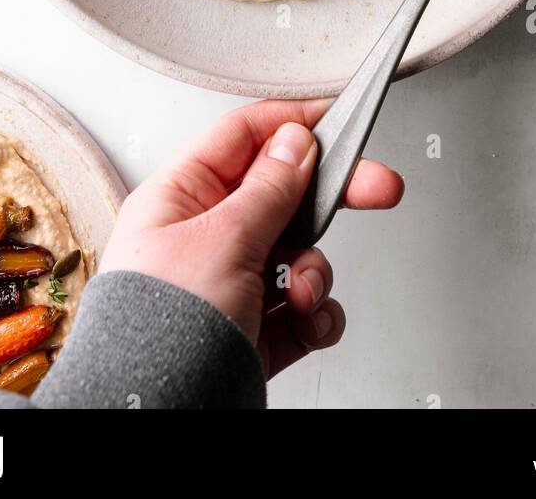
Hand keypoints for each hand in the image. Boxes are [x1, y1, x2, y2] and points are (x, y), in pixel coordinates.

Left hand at [100, 99, 403, 378]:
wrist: (158, 415)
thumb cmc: (161, 327)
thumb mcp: (223, 238)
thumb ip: (268, 187)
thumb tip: (295, 141)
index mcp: (180, 198)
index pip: (242, 139)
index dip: (292, 125)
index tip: (337, 120)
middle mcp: (203, 237)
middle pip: (282, 197)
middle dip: (330, 198)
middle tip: (377, 187)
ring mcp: (229, 286)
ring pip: (299, 255)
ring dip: (316, 271)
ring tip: (303, 292)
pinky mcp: (251, 331)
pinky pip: (302, 309)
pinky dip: (316, 315)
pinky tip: (307, 322)